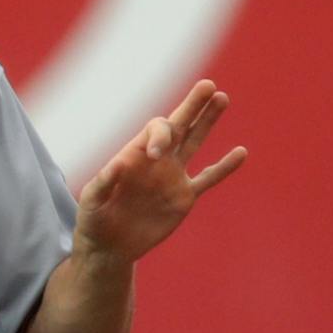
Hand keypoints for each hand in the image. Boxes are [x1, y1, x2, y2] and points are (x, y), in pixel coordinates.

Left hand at [72, 80, 246, 264]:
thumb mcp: (92, 201)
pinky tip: (241, 152)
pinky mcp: (184, 198)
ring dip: (208, 122)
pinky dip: (224, 167)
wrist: (109, 247)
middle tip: (208, 86)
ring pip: (195, 142)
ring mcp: (172, 177)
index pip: (156, 130)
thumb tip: (118, 164)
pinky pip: (208, 179)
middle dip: (193, 106)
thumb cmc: (93, 220)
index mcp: (134, 154)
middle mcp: (156, 160)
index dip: (160, 136)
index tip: (156, 155)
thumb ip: (103, 183)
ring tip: (222, 98)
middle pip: (178, 125)